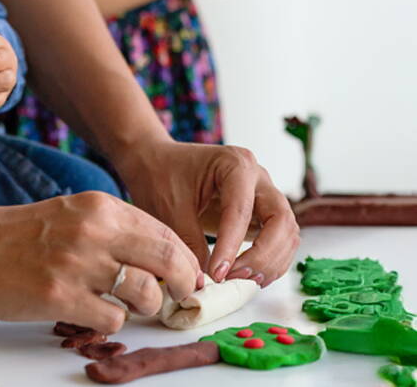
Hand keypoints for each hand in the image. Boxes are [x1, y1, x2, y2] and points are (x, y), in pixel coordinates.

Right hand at [0, 189, 201, 329]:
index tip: (189, 280)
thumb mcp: (73, 216)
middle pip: (168, 260)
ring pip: (146, 294)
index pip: (165, 233)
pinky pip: (113, 321)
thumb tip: (163, 260)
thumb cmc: (21, 235)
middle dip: (182, 286)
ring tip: (124, 306)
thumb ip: (115, 231)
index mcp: (99, 206)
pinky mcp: (60, 296)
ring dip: (144, 308)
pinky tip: (90, 313)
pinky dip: (110, 324)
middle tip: (178, 301)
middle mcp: (94, 229)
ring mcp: (77, 263)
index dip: (185, 262)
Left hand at [115, 136, 299, 287]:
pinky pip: (279, 241)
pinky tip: (247, 276)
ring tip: (241, 281)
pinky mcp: (261, 213)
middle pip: (281, 220)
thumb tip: (207, 281)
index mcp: (234, 163)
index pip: (241, 210)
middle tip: (236, 278)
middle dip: (263, 256)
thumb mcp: (170, 207)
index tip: (216, 274)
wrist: (156, 162)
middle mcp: (257, 176)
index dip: (232, 246)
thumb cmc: (161, 176)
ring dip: (270, 262)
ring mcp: (263, 194)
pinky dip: (270, 262)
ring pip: (287, 234)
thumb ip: (191, 243)